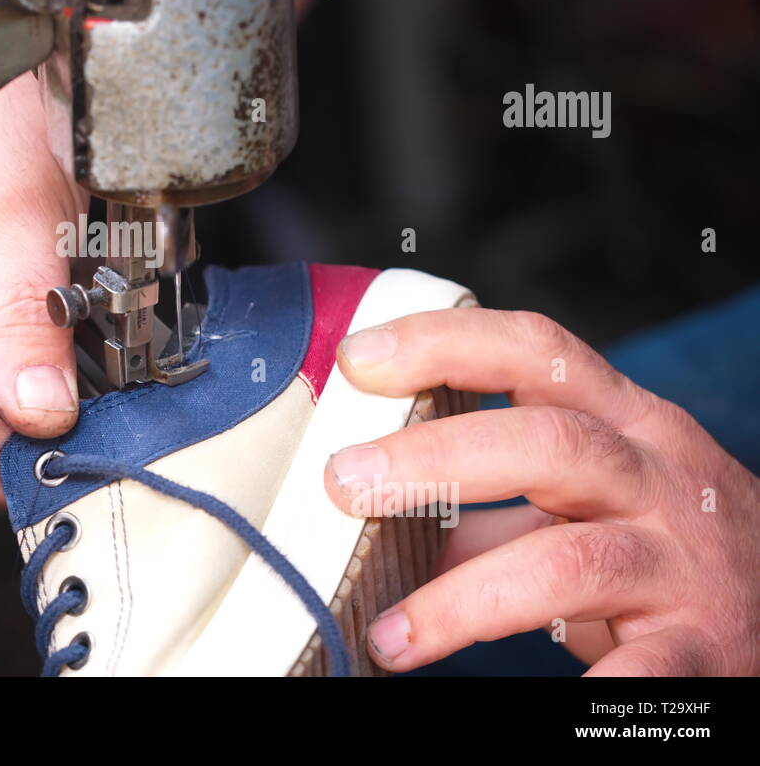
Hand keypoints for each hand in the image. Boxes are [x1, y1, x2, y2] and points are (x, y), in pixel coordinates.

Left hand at [324, 308, 759, 674]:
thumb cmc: (656, 545)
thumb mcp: (585, 499)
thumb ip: (487, 502)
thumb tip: (367, 505)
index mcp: (625, 422)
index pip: (536, 350)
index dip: (443, 342)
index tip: (355, 359)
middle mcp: (660, 477)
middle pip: (549, 443)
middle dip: (436, 458)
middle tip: (343, 483)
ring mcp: (686, 564)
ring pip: (571, 562)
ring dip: (463, 600)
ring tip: (389, 635)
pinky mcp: (704, 651)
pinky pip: (641, 669)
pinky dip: (585, 690)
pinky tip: (533, 705)